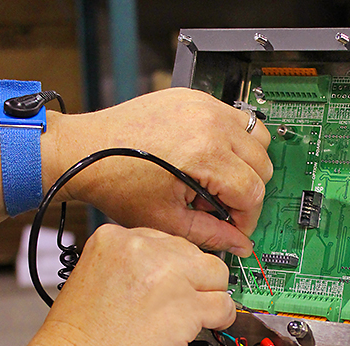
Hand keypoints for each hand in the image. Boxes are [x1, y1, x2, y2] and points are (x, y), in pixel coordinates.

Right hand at [29, 224, 234, 345]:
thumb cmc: (83, 335)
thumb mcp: (99, 275)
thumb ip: (135, 264)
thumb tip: (171, 269)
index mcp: (116, 238)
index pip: (168, 241)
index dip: (176, 267)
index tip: (174, 284)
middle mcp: (143, 250)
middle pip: (195, 254)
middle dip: (194, 280)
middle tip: (182, 303)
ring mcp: (168, 277)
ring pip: (217, 275)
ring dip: (211, 295)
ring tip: (195, 314)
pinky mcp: (187, 306)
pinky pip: (224, 305)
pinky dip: (221, 318)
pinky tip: (206, 326)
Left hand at [44, 89, 272, 256]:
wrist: (86, 153)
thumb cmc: (117, 183)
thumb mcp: (167, 220)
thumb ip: (212, 234)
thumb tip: (240, 244)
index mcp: (205, 154)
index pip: (253, 192)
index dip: (247, 218)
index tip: (234, 228)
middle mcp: (210, 123)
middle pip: (263, 165)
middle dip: (247, 192)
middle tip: (220, 206)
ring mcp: (204, 106)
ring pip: (258, 138)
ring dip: (246, 164)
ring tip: (217, 180)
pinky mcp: (195, 98)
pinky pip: (235, 119)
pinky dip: (232, 142)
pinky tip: (207, 159)